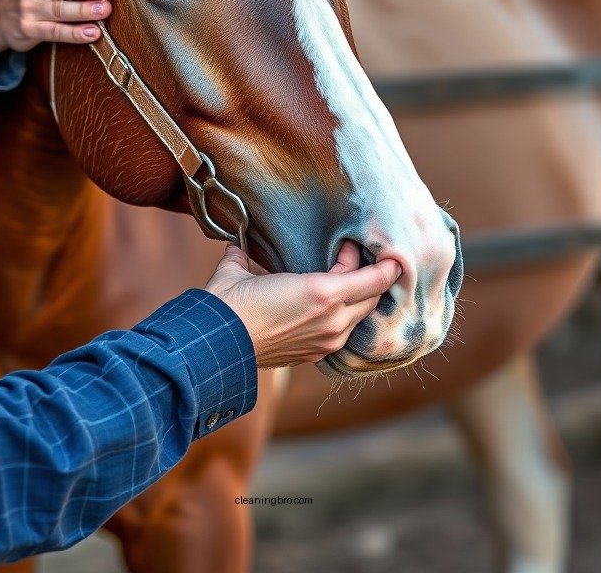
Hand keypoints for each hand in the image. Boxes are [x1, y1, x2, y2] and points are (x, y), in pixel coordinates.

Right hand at [204, 242, 400, 368]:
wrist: (216, 347)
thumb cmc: (229, 305)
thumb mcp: (240, 269)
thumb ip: (244, 254)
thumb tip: (236, 245)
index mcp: (324, 294)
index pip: (375, 280)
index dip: (384, 263)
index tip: (379, 248)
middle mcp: (333, 320)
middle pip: (374, 297)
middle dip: (370, 275)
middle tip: (351, 256)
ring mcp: (326, 341)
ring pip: (360, 316)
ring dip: (358, 297)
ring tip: (342, 279)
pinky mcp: (315, 355)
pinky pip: (343, 332)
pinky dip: (344, 316)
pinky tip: (329, 305)